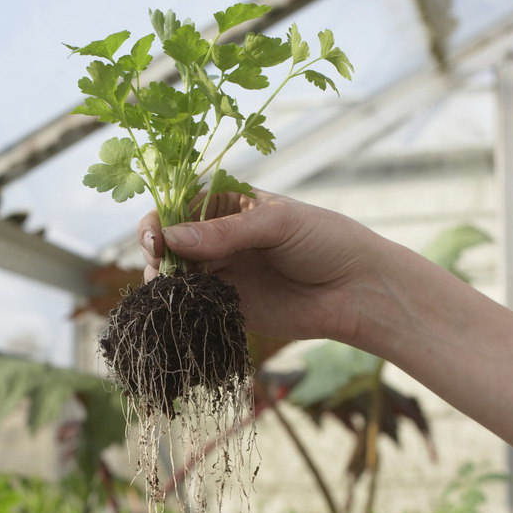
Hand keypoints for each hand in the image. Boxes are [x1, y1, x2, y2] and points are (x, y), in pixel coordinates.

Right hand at [138, 190, 383, 345]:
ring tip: (169, 288)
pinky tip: (180, 308)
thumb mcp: (278, 224)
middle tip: (160, 265)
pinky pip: (193, 306)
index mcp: (230, 205)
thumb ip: (225, 233)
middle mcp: (219, 239)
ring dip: (163, 281)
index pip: (180, 205)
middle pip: (170, 241)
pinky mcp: (228, 307)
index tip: (155, 237)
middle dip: (156, 251)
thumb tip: (172, 239)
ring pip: (175, 275)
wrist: (357, 290)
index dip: (160, 218)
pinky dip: (180, 307)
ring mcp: (222, 273)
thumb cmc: (327, 242)